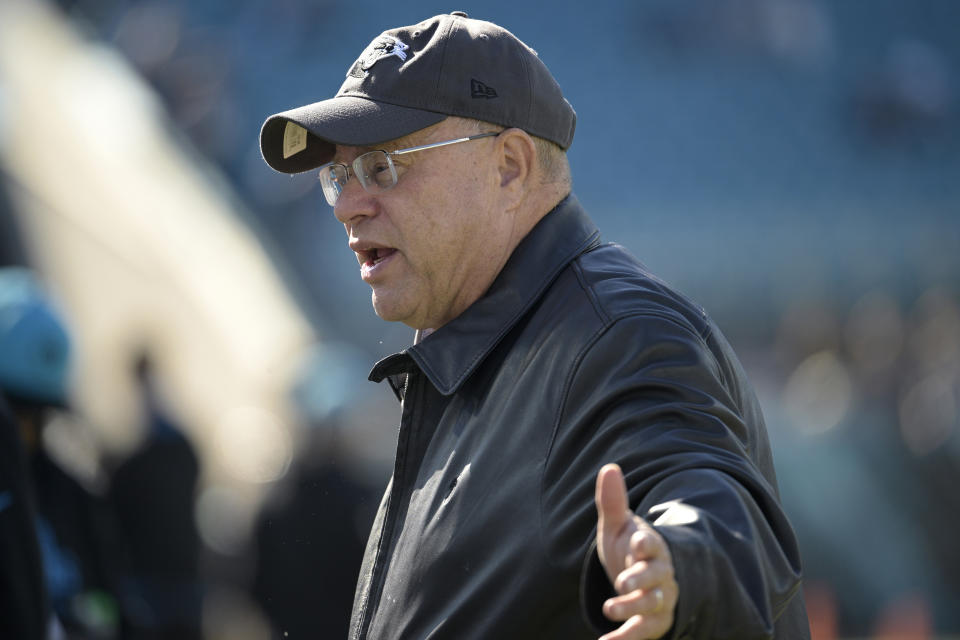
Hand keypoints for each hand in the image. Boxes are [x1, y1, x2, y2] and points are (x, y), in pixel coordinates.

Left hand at [595, 463, 677, 639]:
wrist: (644, 581)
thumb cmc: (630, 550)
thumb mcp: (620, 527)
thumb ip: (613, 502)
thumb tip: (609, 467)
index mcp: (651, 548)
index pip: (654, 544)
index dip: (647, 544)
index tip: (638, 542)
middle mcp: (660, 574)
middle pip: (657, 577)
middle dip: (642, 580)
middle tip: (622, 583)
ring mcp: (659, 599)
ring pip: (653, 605)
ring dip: (633, 608)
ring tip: (610, 608)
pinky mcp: (653, 622)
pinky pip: (642, 632)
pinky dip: (625, 638)